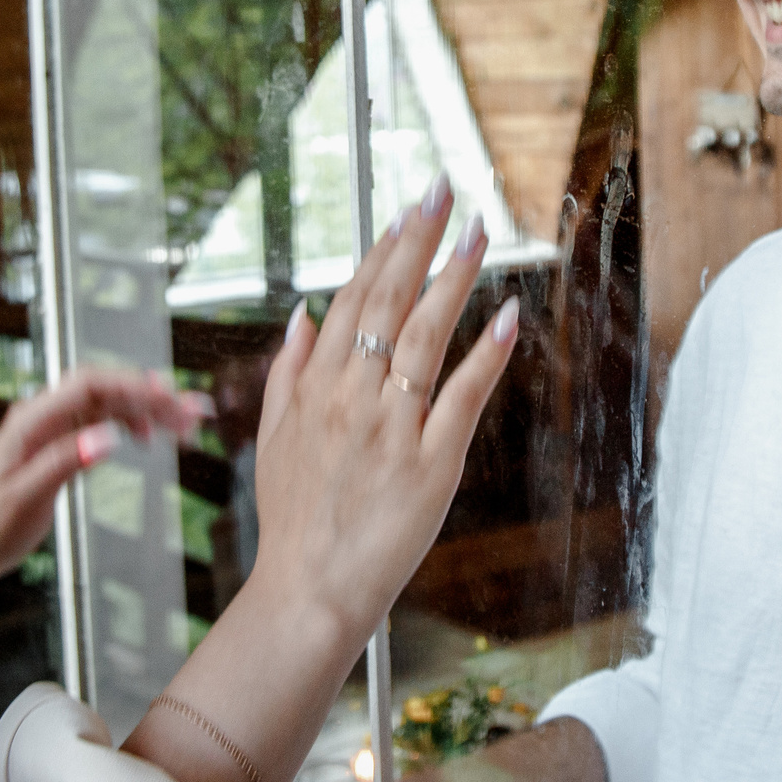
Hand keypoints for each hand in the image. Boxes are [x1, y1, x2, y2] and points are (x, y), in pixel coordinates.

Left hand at [0, 367, 203, 639]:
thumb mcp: (27, 499)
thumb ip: (66, 463)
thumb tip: (109, 438)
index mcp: (32, 420)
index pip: (90, 386)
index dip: (133, 387)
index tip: (170, 399)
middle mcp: (44, 414)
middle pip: (107, 389)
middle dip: (153, 396)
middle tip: (195, 412)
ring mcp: (53, 426)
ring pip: (110, 403)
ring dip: (149, 409)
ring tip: (187, 424)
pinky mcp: (62, 441)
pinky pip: (104, 420)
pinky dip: (132, 423)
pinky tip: (150, 435)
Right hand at [126, 176, 519, 781]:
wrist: (308, 590)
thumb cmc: (296, 520)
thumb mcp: (274, 438)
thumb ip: (287, 373)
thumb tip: (301, 314)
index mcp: (317, 387)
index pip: (353, 299)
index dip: (383, 250)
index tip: (407, 210)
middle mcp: (353, 397)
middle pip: (388, 301)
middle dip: (419, 240)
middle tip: (445, 191)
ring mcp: (392, 428)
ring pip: (426, 336)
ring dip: (454, 279)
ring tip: (479, 233)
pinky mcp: (430, 464)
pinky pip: (461, 398)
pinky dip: (485, 355)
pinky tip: (506, 317)